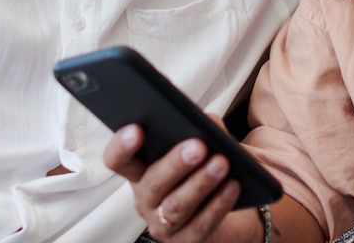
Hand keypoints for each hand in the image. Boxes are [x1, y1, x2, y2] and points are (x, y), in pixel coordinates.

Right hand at [105, 123, 264, 242]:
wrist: (235, 213)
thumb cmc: (210, 169)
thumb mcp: (207, 144)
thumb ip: (203, 129)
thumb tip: (207, 122)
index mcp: (141, 170)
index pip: (119, 160)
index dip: (122, 147)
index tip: (136, 129)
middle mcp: (146, 199)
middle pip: (152, 184)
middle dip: (174, 164)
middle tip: (197, 146)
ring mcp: (164, 224)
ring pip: (176, 207)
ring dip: (199, 183)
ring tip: (221, 163)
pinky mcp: (187, 242)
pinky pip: (201, 225)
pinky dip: (218, 205)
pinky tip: (232, 186)